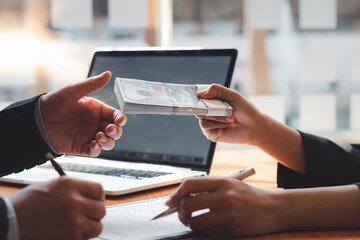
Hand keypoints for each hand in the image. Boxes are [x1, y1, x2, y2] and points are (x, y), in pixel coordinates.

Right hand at [10, 177, 105, 239]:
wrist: (10, 219)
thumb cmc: (27, 203)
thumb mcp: (52, 185)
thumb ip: (73, 189)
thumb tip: (89, 196)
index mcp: (70, 184)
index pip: (99, 190)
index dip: (98, 198)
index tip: (94, 202)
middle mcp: (74, 201)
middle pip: (101, 210)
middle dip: (95, 214)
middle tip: (87, 216)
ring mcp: (73, 221)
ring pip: (97, 227)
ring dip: (90, 228)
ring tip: (78, 226)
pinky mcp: (69, 237)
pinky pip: (84, 239)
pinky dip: (79, 238)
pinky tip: (67, 233)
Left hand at [40, 71, 126, 156]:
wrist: (37, 120)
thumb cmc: (54, 102)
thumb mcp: (73, 91)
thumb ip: (91, 84)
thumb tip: (107, 74)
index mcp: (96, 110)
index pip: (114, 115)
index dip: (120, 118)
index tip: (120, 120)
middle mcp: (95, 123)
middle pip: (115, 130)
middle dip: (116, 131)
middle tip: (109, 130)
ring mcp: (89, 135)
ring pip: (108, 142)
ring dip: (108, 142)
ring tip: (99, 137)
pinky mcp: (82, 147)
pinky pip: (95, 152)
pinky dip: (97, 150)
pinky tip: (94, 145)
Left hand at [166, 177, 281, 237]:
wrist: (274, 209)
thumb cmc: (247, 196)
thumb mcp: (229, 184)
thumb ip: (207, 188)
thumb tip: (180, 199)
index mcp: (222, 182)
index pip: (189, 184)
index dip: (176, 194)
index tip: (170, 202)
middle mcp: (224, 196)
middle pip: (188, 204)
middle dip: (179, 211)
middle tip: (182, 214)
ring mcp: (228, 214)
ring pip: (194, 222)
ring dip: (189, 224)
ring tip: (193, 222)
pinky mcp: (231, 230)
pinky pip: (206, 233)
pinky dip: (201, 231)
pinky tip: (206, 227)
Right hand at [197, 84, 262, 144]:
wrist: (254, 126)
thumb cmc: (245, 109)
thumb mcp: (233, 95)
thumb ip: (217, 90)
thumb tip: (200, 94)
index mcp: (211, 99)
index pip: (197, 98)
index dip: (197, 99)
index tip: (204, 101)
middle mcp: (207, 111)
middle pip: (199, 111)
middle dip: (214, 112)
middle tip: (228, 112)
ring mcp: (209, 123)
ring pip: (204, 123)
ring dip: (219, 121)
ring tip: (230, 120)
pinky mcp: (212, 134)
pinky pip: (208, 132)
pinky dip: (218, 130)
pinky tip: (226, 128)